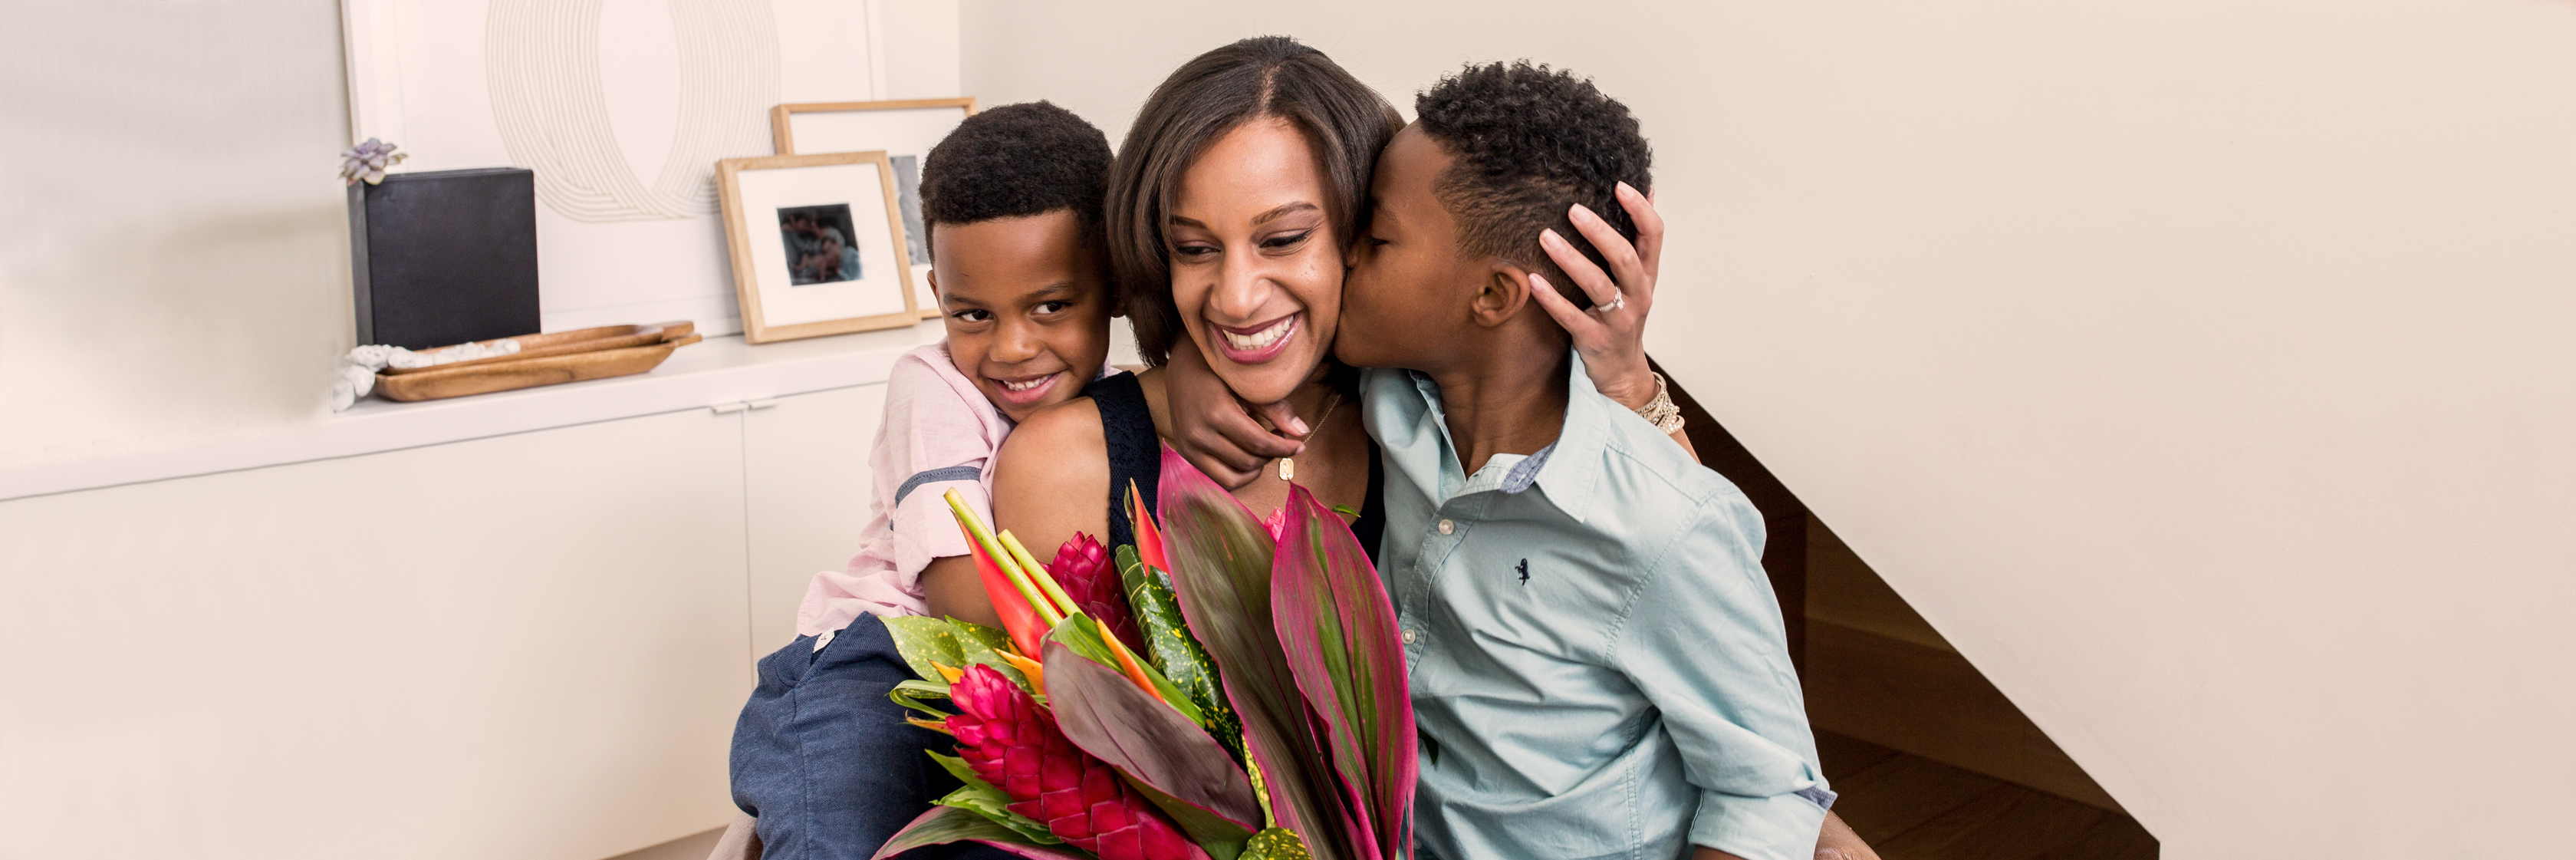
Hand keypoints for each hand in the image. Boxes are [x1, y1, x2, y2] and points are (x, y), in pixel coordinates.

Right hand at [1162, 345, 1302, 489]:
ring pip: (1233, 479)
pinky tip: (1247, 456)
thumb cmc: (1218, 372)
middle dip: (1271, 455)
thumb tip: (1302, 432)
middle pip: (1248, 462)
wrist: (1181, 369)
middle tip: (1280, 438)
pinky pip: (1218, 480)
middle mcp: (1199, 435)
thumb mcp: (1246, 385)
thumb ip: (1275, 409)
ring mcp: (1189, 448)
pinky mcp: (1186, 454)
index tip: (1299, 446)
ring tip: (1264, 449)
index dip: (1284, 448)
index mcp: (1217, 413)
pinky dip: (1237, 475)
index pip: (1259, 443)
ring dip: (1255, 469)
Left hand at [1526, 181, 1662, 410]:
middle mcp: (1638, 295)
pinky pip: (1571, 317)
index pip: (1654, 235)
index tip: (1619, 185)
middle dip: (1600, 232)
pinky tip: (1532, 280)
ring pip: (1598, 285)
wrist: (1621, 373)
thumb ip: (1639, 240)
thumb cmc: (1624, 317)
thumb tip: (1649, 190)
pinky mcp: (1595, 340)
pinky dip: (1551, 298)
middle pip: (1624, 257)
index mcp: (1647, 276)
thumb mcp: (1638, 280)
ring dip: (1571, 259)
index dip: (1640, 209)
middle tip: (1573, 209)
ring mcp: (1618, 319)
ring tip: (1545, 237)